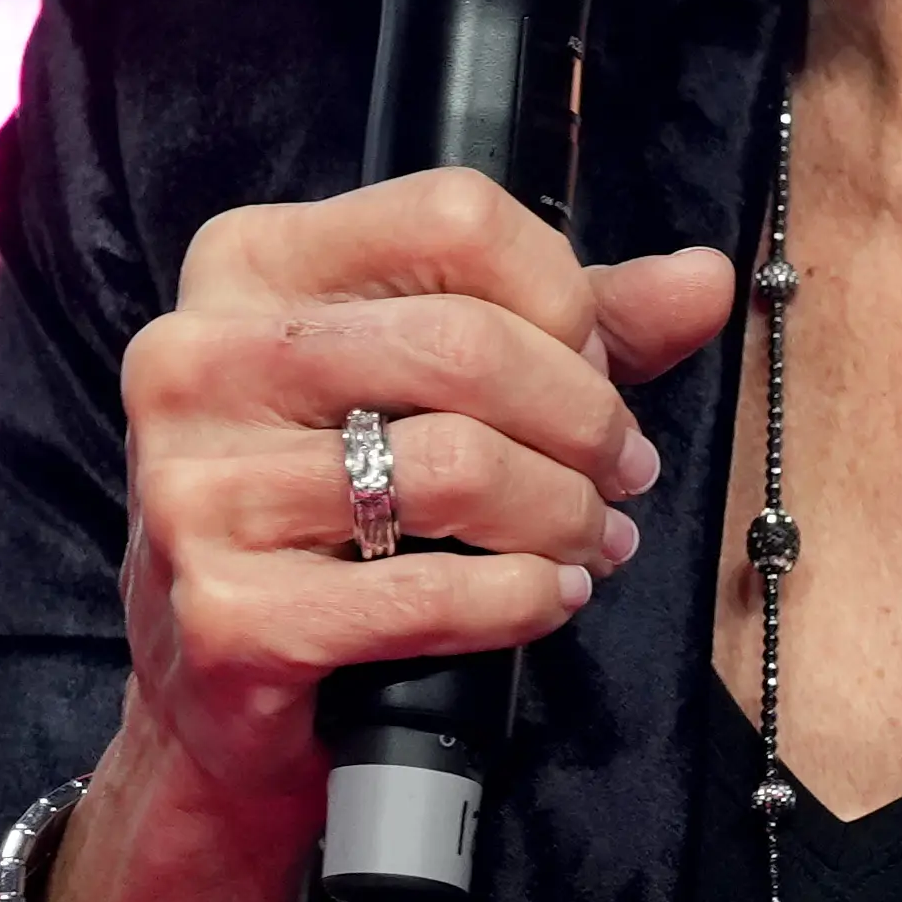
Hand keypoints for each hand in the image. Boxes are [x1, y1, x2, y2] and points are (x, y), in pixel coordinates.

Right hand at [43, 169, 734, 901]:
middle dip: (584, 416)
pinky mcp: (225, 613)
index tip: (597, 359)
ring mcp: (195, 489)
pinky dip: (521, 597)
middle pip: (464, 345)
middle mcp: (196, 359)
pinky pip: (426, 594)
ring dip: (563, 513)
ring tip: (592, 537)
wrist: (219, 684)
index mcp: (246, 265)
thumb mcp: (437, 380)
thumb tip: (706, 278)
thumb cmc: (339, 502)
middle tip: (625, 469)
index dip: (563, 293)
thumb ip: (575, 320)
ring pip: (456, 469)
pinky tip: (549, 594)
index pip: (453, 216)